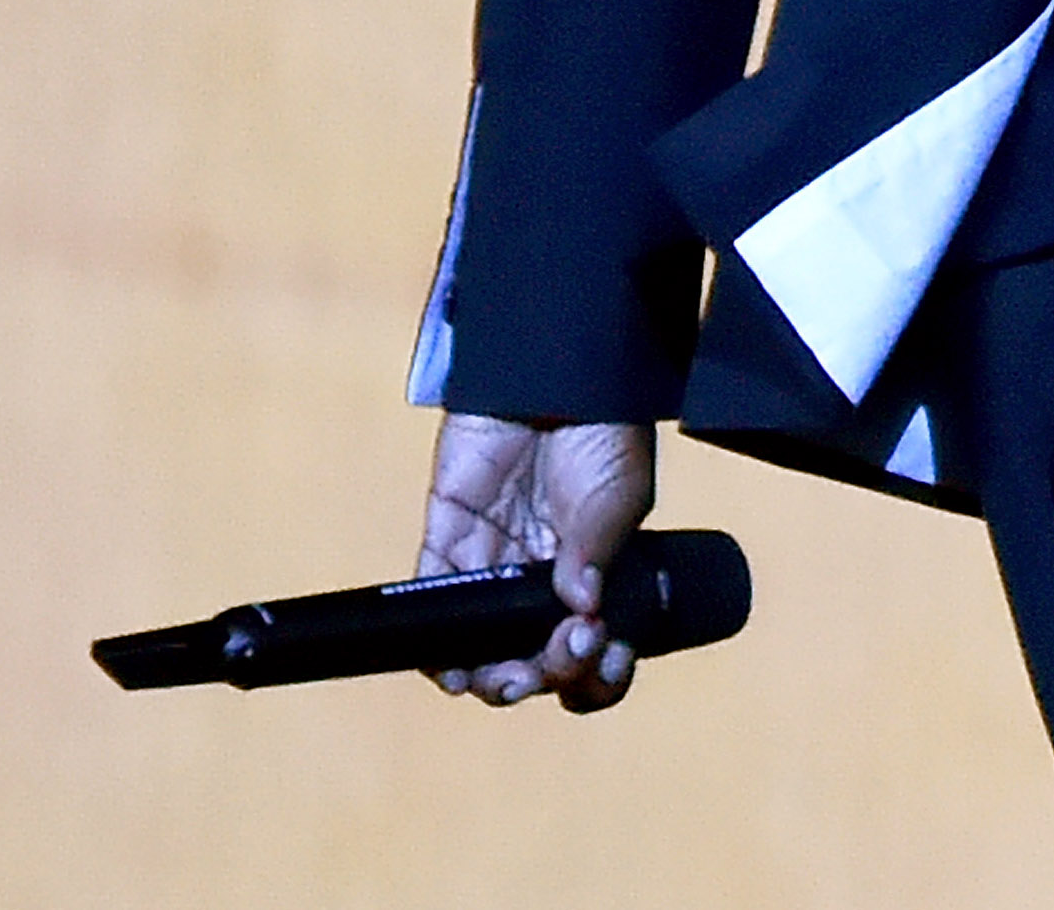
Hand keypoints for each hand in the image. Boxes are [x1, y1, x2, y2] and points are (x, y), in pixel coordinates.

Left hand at [419, 411, 653, 710]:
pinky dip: (437, 643)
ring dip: (491, 675)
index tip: (599, 660)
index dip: (596, 671)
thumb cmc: (602, 429)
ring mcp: (495, 566)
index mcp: (595, 578)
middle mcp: (543, 583)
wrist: (557, 371)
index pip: (594, 648)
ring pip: (482, 644)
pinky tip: (451, 668)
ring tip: (501, 682)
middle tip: (550, 665)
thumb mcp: (619, 493)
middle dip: (543, 675)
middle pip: (536, 658)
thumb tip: (583, 608)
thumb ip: (599, 550)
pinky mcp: (450, 541)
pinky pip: (434, 600)